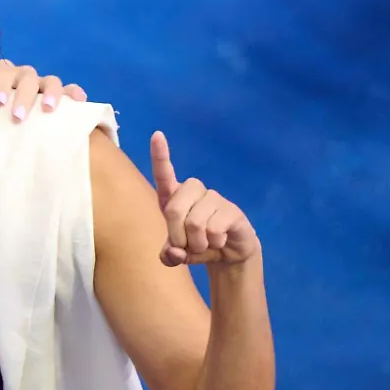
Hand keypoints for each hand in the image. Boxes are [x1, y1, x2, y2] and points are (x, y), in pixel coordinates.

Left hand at [0, 59, 87, 121]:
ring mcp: (40, 84)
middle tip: (17, 116)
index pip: (1, 71)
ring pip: (49, 80)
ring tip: (47, 108)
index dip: (0, 83)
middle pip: (25, 76)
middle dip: (22, 95)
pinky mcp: (58, 94)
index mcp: (1, 74)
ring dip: (49, 92)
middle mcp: (22, 76)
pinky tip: (80, 100)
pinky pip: (69, 89)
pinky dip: (74, 92)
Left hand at [150, 131, 258, 266]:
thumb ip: (169, 254)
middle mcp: (194, 193)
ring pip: (195, 223)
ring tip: (205, 245)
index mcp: (174, 198)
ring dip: (197, 243)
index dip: (160, 156)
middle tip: (186, 248)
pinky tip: (220, 241)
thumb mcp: (177, 254)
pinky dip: (213, 243)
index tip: (157, 135)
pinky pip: (214, 229)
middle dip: (177, 237)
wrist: (228, 255)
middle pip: (175, 210)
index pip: (165, 174)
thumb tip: (174, 253)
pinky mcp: (232, 210)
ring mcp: (214, 199)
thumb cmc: (197, 246)